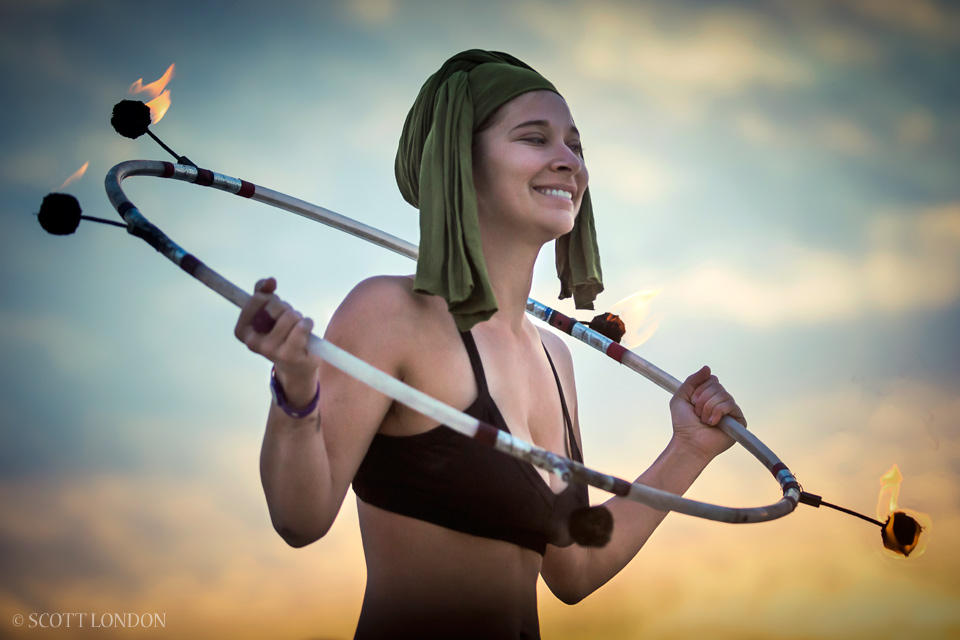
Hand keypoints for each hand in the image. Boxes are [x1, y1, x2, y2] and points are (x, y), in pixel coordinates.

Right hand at [235, 277, 319, 405]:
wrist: (296, 366)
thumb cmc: (282, 335)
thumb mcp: (268, 313)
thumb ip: (263, 293)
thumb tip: (269, 281)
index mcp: (242, 331)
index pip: (256, 299)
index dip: (270, 297)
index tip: (273, 308)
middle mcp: (252, 342)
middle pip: (275, 306)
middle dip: (285, 308)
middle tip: (287, 320)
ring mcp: (270, 350)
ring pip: (290, 316)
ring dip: (298, 317)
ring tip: (297, 328)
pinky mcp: (289, 355)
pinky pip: (301, 327)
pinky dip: (307, 323)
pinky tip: (306, 330)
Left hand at [668, 366, 744, 461]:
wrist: (688, 442)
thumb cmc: (683, 423)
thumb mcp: (681, 396)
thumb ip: (692, 380)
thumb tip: (707, 368)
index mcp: (710, 396)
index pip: (712, 379)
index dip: (700, 389)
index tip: (692, 402)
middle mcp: (722, 402)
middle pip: (717, 386)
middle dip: (703, 400)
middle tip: (697, 413)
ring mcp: (731, 411)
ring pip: (723, 394)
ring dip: (708, 408)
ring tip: (704, 420)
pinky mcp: (738, 421)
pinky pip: (730, 404)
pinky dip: (717, 412)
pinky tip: (712, 423)